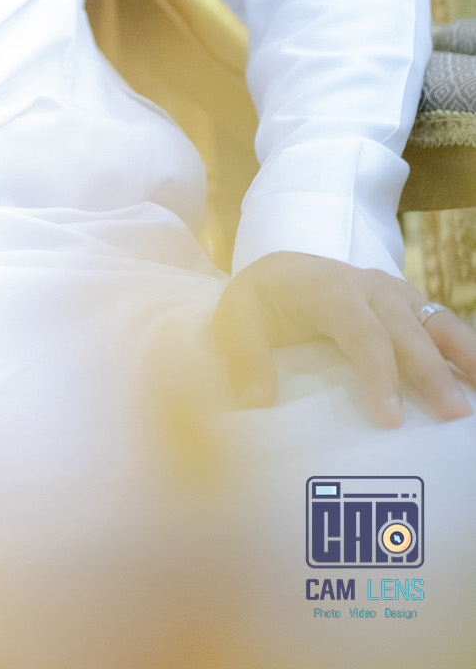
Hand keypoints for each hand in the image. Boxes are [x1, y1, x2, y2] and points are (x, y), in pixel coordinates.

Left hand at [212, 250, 475, 427]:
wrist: (282, 270)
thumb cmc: (262, 299)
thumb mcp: (235, 320)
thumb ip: (244, 358)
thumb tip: (255, 403)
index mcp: (327, 290)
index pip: (360, 332)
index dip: (379, 374)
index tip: (391, 419)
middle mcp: (368, 287)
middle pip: (406, 329)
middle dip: (433, 372)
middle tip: (456, 414)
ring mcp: (394, 294)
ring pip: (436, 320)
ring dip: (464, 355)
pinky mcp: (408, 305)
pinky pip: (442, 324)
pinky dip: (465, 350)